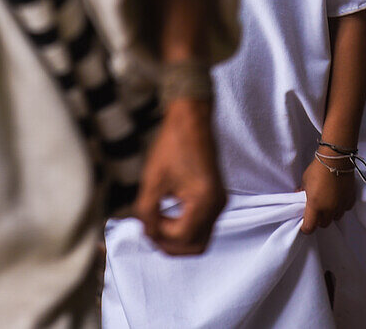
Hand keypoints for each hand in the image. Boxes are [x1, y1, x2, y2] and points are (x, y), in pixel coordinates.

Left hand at [133, 97, 224, 254]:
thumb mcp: (152, 180)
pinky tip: (168, 215)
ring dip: (178, 238)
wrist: (191, 118)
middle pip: (196, 246)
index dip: (159, 234)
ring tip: (157, 224)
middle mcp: (217, 204)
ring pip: (200, 238)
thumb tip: (147, 233)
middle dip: (171, 245)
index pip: (181, 238)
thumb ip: (147, 212)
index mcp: (204, 200)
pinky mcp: (216, 196)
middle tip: (151, 232)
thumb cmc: (172, 143)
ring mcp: (219, 201)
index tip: (145, 220)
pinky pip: (202, 224)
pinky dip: (185, 227)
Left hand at [300, 156, 355, 233]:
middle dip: (318, 220)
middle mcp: (329, 209)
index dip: (306, 228)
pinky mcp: (350, 200)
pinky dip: (340, 206)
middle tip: (316, 211)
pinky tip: (337, 198)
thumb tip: (299, 196)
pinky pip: (344, 209)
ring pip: (335, 218)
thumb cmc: (317, 169)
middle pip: (323, 224)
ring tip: (327, 203)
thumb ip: (302, 192)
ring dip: (330, 214)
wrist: (335, 159)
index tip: (304, 224)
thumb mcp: (305, 180)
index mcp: (315, 206)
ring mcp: (341, 206)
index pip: (310, 227)